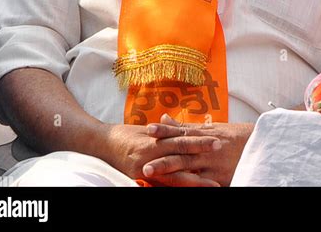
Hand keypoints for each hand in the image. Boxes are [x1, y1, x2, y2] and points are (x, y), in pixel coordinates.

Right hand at [98, 122, 222, 186]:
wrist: (100, 144)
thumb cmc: (124, 136)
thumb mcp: (145, 131)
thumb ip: (163, 132)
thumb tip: (181, 129)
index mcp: (155, 138)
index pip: (181, 138)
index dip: (199, 140)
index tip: (217, 139)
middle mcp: (151, 152)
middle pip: (181, 154)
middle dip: (201, 155)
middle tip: (220, 153)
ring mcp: (145, 167)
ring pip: (174, 173)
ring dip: (194, 179)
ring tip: (212, 184)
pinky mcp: (138, 178)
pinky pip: (160, 184)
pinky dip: (175, 188)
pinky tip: (187, 191)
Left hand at [142, 114, 253, 186]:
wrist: (257, 145)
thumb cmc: (231, 136)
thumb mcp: (209, 127)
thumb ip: (185, 126)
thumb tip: (164, 118)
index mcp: (202, 134)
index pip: (180, 132)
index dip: (165, 131)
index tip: (149, 129)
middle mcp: (206, 148)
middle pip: (181, 153)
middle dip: (162, 158)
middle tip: (144, 163)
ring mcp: (213, 164)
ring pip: (188, 169)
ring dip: (169, 173)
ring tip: (152, 175)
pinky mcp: (220, 178)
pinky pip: (202, 183)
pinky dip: (190, 185)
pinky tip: (177, 187)